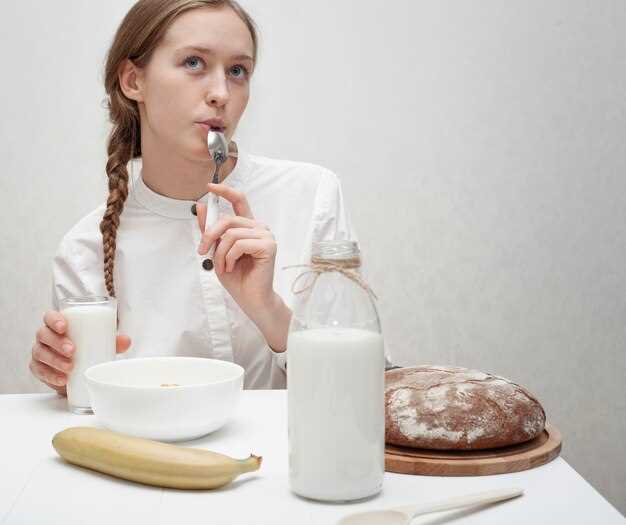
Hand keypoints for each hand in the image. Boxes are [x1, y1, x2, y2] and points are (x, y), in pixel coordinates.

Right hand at [29, 310, 131, 396]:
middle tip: (72, 350)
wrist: (79, 370)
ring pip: (40, 353)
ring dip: (54, 360)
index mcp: (58, 324)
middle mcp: (46, 336)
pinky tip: (62, 379)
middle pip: (43, 335)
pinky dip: (50, 376)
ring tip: (70, 367)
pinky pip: (39, 371)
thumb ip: (113, 340)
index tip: (64, 327)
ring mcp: (40, 352)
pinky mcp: (39, 368)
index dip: (54, 320)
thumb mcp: (101, 342)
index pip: (49, 316)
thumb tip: (126, 341)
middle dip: (57, 342)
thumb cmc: (88, 348)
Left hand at [196, 183, 276, 311]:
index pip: (239, 200)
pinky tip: (231, 267)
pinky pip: (239, 244)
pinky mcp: (268, 246)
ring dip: (219, 253)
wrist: (250, 299)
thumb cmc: (236, 277)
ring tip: (221, 267)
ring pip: (231, 234)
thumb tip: (200, 207)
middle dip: (210, 235)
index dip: (225, 191)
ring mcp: (266, 236)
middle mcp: (259, 228)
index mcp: (248, 227)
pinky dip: (229, 257)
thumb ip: (210, 230)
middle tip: (202, 251)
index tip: (209, 187)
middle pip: (228, 219)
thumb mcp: (216, 251)